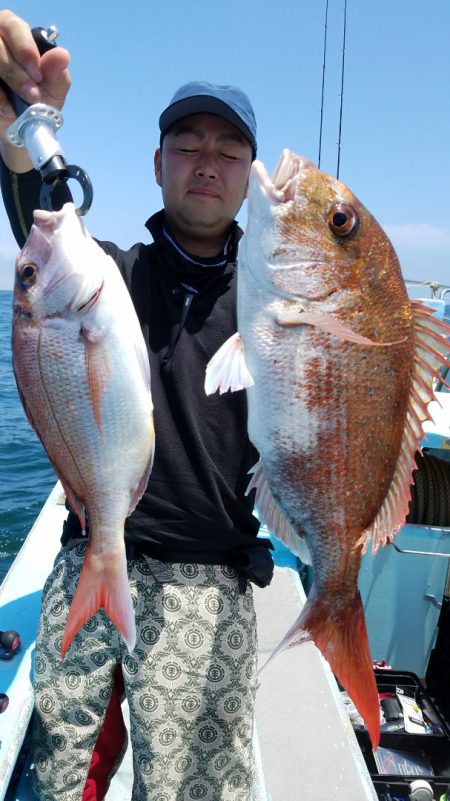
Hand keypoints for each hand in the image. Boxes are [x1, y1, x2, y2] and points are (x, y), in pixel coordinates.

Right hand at [0, 9, 70, 170]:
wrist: (23, 131)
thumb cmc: (39, 102)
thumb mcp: (54, 89)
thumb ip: (57, 73)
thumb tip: (62, 55)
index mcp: (16, 35)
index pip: (12, 25)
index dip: (23, 47)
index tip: (37, 73)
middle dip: (15, 70)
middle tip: (31, 93)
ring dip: (8, 78)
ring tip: (20, 102)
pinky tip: (6, 106)